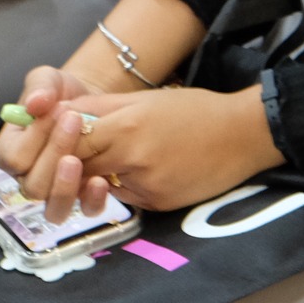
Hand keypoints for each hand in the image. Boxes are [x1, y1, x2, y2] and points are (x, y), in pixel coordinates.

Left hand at [55, 86, 281, 220]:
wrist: (243, 134)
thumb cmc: (196, 109)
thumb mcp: (146, 98)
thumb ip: (101, 108)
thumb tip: (60, 114)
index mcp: (127, 127)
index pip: (70, 142)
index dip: (59, 141)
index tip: (59, 136)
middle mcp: (132, 160)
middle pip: (78, 170)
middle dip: (71, 163)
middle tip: (76, 152)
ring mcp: (145, 186)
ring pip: (100, 186)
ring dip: (99, 175)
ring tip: (120, 156)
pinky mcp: (158, 204)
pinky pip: (127, 197)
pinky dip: (127, 185)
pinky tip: (148, 169)